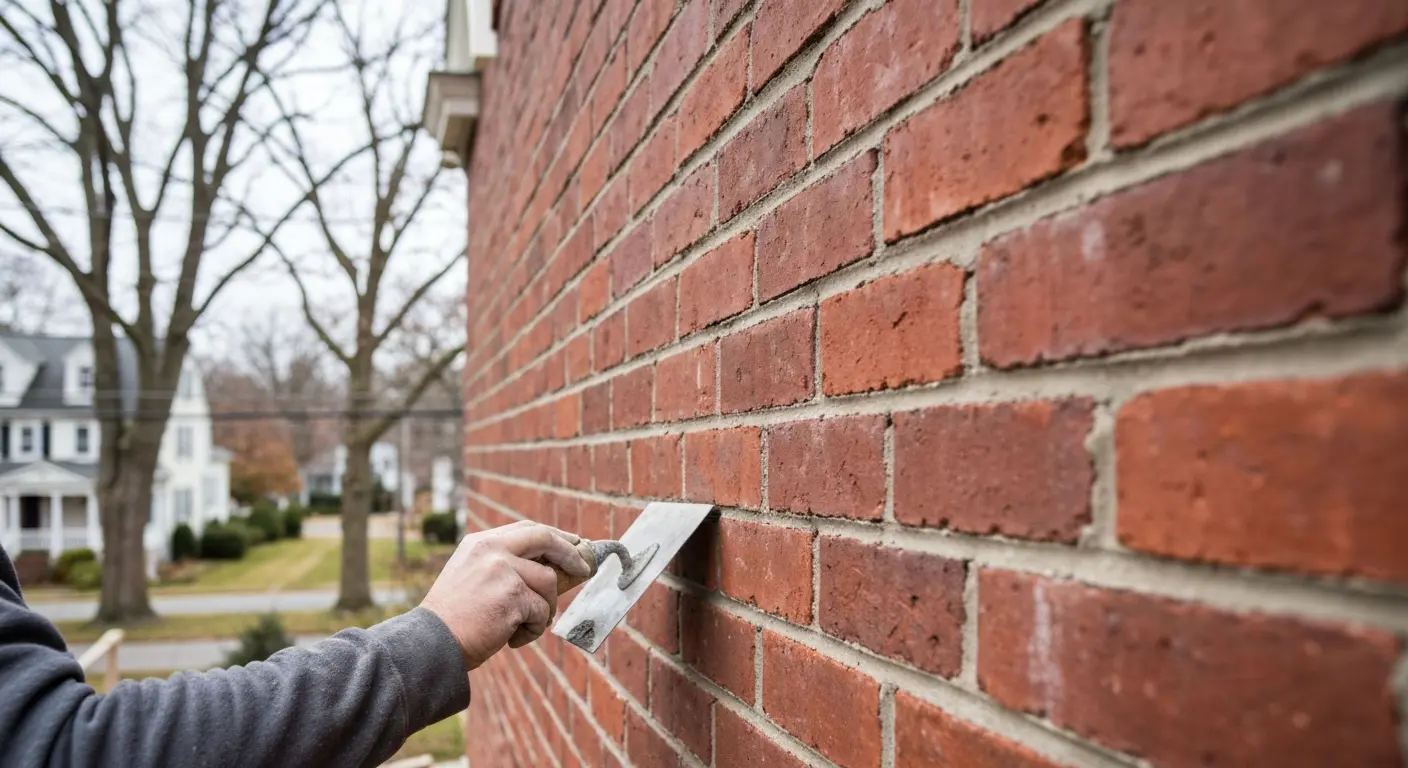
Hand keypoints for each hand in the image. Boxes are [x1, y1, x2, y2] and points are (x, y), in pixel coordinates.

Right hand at [420, 521, 590, 669]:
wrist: (433, 643)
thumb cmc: (454, 618)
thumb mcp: (471, 576)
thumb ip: (502, 565)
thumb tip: (550, 569)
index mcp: (481, 543)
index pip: (527, 529)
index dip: (554, 536)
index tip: (572, 543)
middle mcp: (492, 550)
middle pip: (545, 539)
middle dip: (570, 553)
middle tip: (583, 569)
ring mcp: (503, 570)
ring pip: (548, 583)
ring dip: (545, 608)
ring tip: (525, 625)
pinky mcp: (513, 596)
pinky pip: (542, 612)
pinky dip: (533, 630)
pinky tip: (513, 638)